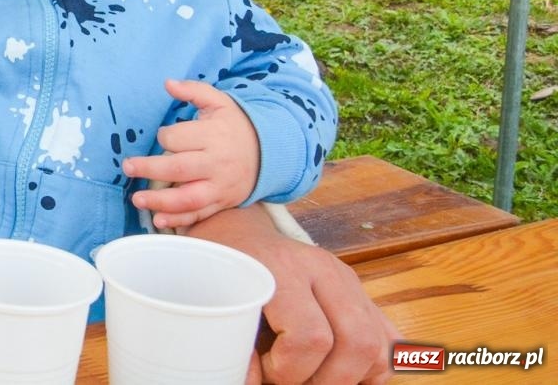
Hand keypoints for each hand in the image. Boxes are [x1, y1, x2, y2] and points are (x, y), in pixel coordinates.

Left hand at [124, 79, 259, 228]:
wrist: (268, 152)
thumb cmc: (235, 125)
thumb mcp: (219, 102)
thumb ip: (193, 90)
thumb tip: (167, 83)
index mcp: (214, 135)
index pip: (179, 138)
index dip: (165, 136)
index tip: (163, 136)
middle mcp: (216, 163)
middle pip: (179, 169)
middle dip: (150, 169)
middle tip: (128, 167)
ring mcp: (219, 186)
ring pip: (188, 198)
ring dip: (160, 202)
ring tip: (137, 200)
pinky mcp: (221, 202)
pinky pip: (200, 214)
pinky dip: (179, 220)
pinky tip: (159, 221)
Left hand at [188, 207, 398, 383]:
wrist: (241, 233)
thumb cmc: (223, 269)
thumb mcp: (214, 297)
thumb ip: (231, 342)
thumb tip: (251, 381)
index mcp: (282, 267)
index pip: (311, 336)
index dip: (290, 370)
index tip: (265, 372)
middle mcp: (323, 269)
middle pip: (358, 342)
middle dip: (328, 381)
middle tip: (295, 382)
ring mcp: (348, 280)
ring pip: (379, 346)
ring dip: (351, 378)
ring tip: (313, 377)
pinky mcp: (361, 293)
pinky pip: (389, 340)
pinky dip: (371, 368)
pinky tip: (337, 370)